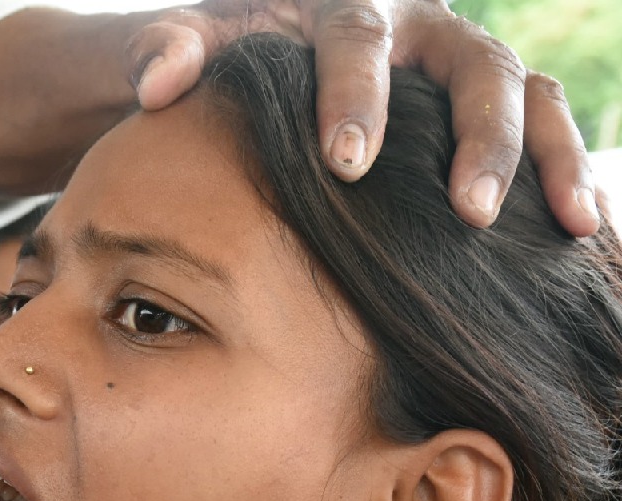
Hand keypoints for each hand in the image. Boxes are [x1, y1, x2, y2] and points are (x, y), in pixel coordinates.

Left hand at [125, 0, 600, 234]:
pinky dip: (565, 177)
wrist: (276, 50)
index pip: (360, 39)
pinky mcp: (483, 106)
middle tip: (471, 213)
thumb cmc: (239, 53)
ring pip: (530, 94)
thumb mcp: (201, 42)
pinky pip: (545, 128)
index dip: (358, 97)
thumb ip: (168, 50)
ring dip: (553, 159)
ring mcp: (462, 66)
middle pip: (475, 66)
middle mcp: (425, 28)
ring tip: (574, 228)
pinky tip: (582, 239)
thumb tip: (158, 84)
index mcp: (351, 4)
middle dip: (479, 139)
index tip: (346, 163)